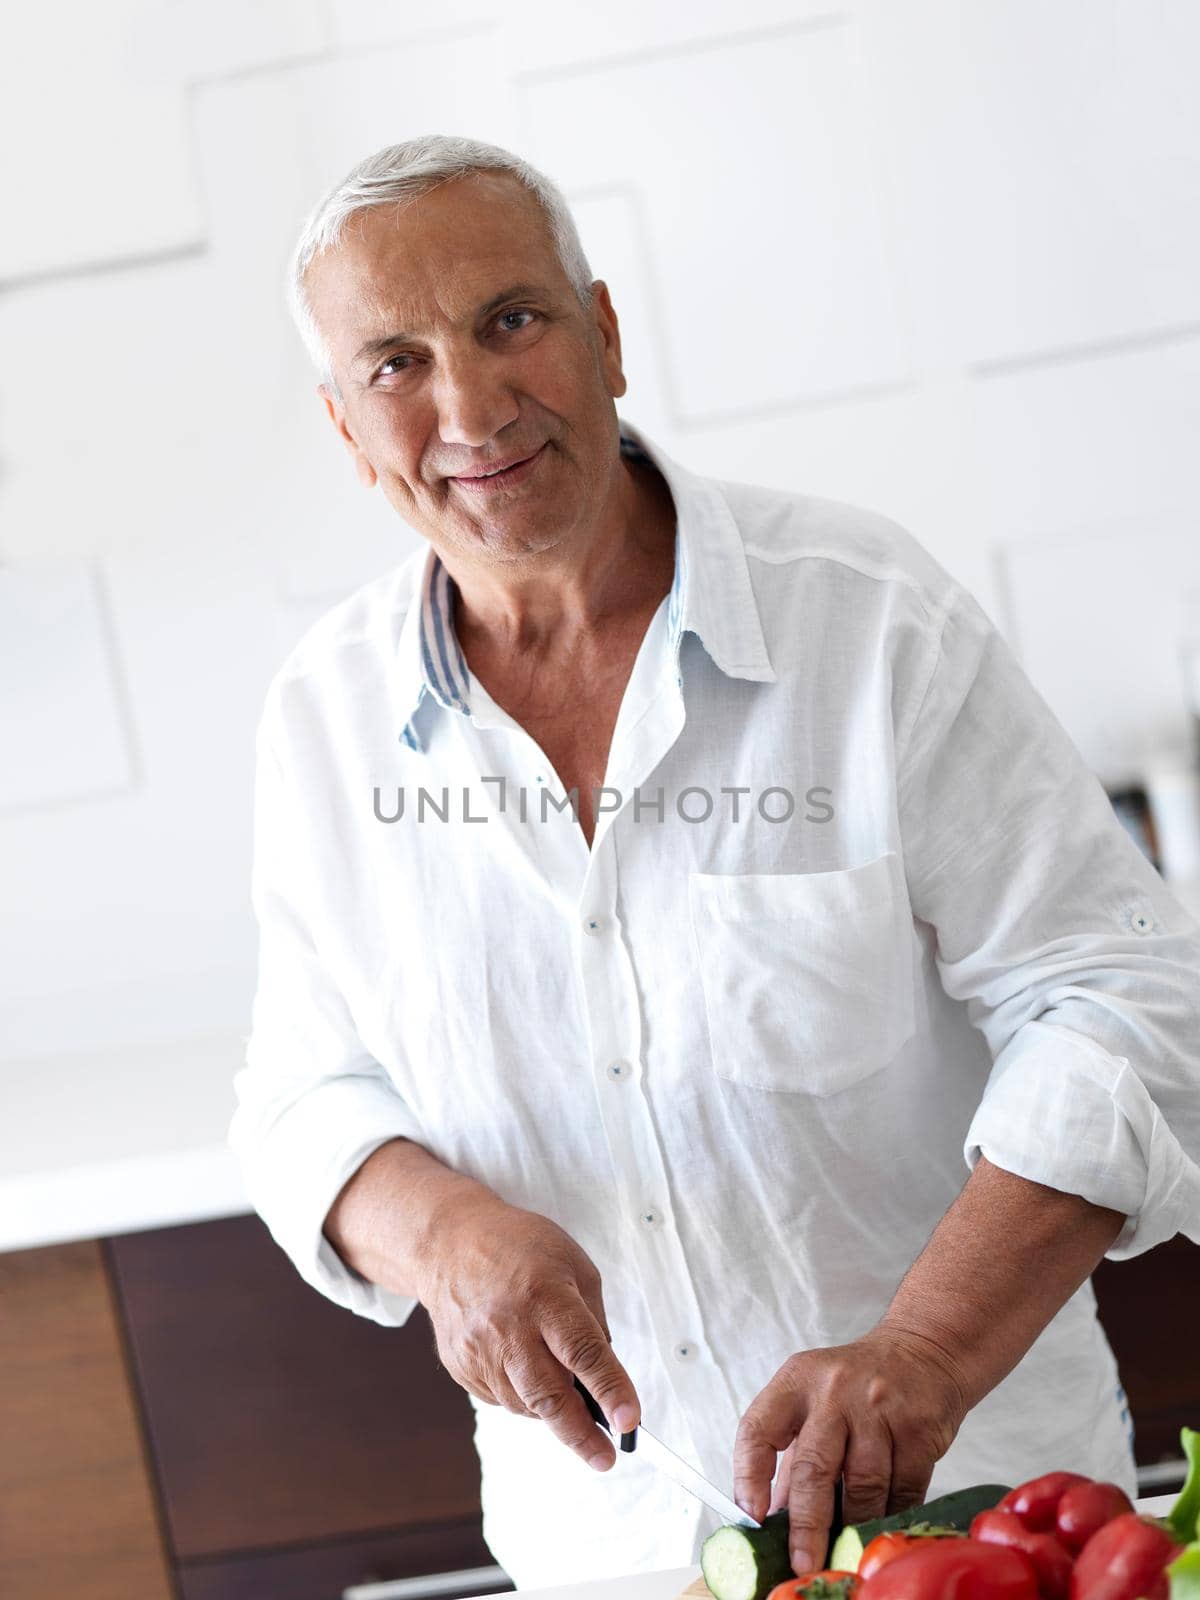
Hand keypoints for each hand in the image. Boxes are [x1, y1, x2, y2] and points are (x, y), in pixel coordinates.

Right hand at [421, 1193, 640, 1471]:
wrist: (449, 1244)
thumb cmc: (519, 1248)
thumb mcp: (573, 1266)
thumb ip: (592, 1321)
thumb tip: (605, 1378)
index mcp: (544, 1295)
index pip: (584, 1352)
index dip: (611, 1390)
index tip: (630, 1422)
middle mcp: (508, 1327)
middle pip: (549, 1395)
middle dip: (580, 1434)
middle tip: (605, 1457)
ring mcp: (479, 1350)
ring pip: (526, 1405)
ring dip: (553, 1411)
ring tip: (562, 1386)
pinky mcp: (461, 1367)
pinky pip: (502, 1399)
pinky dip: (523, 1396)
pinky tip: (524, 1366)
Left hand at [733, 1328, 969, 1574]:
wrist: (924, 1350)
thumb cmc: (858, 1383)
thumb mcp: (813, 1402)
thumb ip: (790, 1457)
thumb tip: (771, 1521)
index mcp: (796, 1381)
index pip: (758, 1429)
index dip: (749, 1476)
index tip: (751, 1518)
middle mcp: (834, 1390)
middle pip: (813, 1467)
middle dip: (806, 1526)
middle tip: (802, 1563)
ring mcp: (878, 1407)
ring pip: (863, 1487)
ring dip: (854, 1527)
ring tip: (845, 1550)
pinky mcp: (918, 1428)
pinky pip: (903, 1490)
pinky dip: (891, 1516)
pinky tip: (882, 1525)